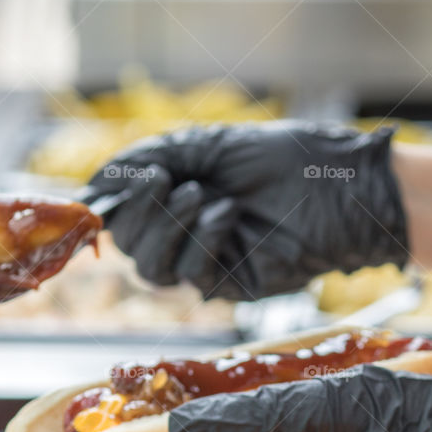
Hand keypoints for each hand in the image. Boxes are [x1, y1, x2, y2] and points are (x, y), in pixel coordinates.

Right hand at [80, 122, 408, 299]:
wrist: (338, 186)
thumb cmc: (283, 160)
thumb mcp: (206, 145)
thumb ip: (148, 159)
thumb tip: (93, 185)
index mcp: (176, 204)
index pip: (122, 219)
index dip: (109, 206)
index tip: (113, 184)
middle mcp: (186, 238)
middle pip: (131, 247)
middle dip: (139, 211)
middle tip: (165, 179)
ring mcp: (209, 265)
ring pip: (153, 268)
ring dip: (167, 227)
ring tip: (198, 193)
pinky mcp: (232, 286)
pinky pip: (193, 275)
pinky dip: (203, 238)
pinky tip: (228, 213)